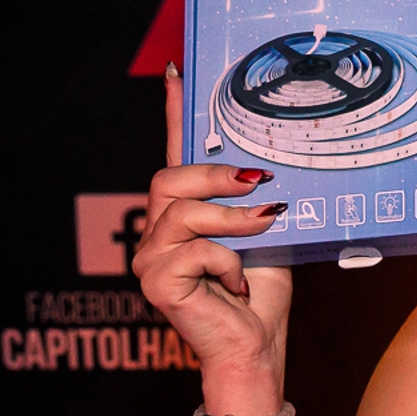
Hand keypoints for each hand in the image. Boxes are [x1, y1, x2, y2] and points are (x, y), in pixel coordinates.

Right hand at [134, 65, 292, 377]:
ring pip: (185, 212)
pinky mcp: (154, 281)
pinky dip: (227, 263)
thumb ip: (254, 201)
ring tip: (261, 233)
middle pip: (170, 177)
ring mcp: (149, 256)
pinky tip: (235, 283)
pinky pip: (195, 249)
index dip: (175, 112)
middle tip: (259, 184)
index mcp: (184, 214)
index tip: (177, 71)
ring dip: (234, 222)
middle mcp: (157, 230)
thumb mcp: (265, 234)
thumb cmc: (260, 293)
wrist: (256, 344)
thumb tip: (267, 169)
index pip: (174, 154)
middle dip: (216, 175)